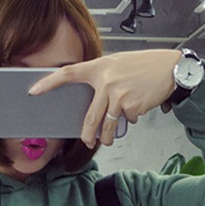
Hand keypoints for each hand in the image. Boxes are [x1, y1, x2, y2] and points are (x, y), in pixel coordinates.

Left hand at [27, 50, 180, 148]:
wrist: (170, 68)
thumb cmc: (144, 66)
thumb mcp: (118, 65)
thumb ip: (103, 79)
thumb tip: (95, 103)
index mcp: (99, 67)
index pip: (68, 73)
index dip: (49, 82)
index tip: (35, 90)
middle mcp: (106, 80)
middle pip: (90, 115)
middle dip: (87, 133)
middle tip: (86, 140)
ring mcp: (119, 94)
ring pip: (107, 124)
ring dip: (108, 136)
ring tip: (109, 139)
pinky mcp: (132, 106)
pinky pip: (127, 120)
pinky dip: (131, 118)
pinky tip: (138, 107)